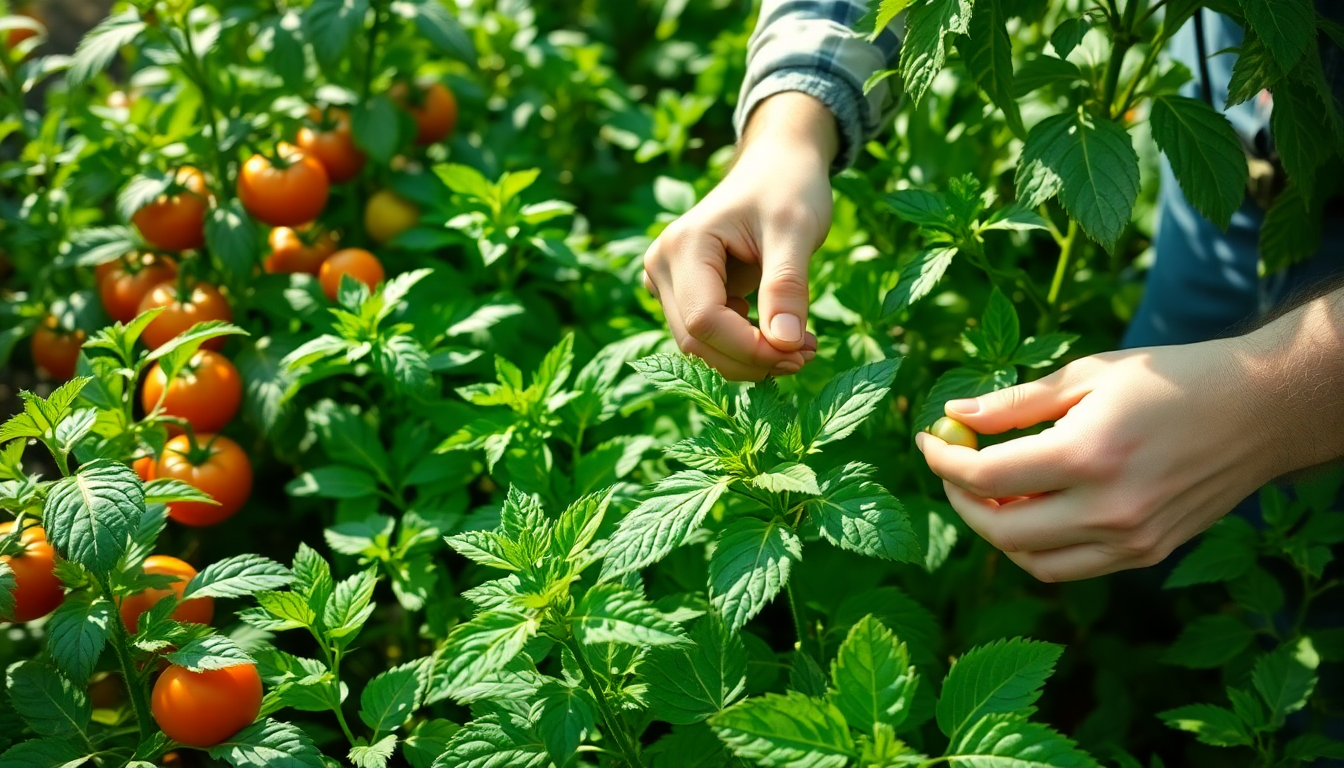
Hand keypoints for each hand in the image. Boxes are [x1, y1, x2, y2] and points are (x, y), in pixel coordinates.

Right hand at [643, 92, 835, 380]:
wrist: (778, 164)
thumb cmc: (788, 186)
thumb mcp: (796, 230)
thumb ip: (786, 286)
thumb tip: (784, 345)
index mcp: (684, 245)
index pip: (704, 320)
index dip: (748, 348)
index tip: (799, 353)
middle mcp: (663, 265)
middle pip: (696, 340)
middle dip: (751, 359)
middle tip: (807, 355)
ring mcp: (669, 281)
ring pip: (700, 346)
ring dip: (749, 358)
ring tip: (801, 347)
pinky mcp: (685, 293)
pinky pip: (709, 336)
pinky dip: (745, 347)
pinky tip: (783, 337)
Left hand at [915, 338, 1310, 581]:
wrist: (1259, 409)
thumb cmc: (1169, 379)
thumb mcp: (1087, 375)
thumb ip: (1014, 402)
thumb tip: (953, 415)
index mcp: (1088, 455)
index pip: (984, 477)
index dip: (942, 461)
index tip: (928, 439)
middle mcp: (1108, 508)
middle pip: (1000, 529)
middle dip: (960, 500)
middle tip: (952, 470)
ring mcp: (1131, 540)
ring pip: (1031, 560)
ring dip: (997, 531)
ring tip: (993, 491)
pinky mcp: (1148, 555)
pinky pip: (1070, 567)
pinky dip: (1038, 547)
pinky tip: (1034, 508)